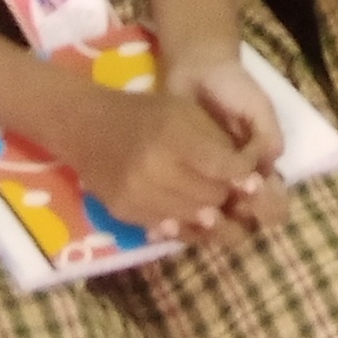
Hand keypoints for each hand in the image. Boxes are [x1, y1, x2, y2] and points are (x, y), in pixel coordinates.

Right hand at [59, 76, 268, 237]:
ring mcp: (137, 194)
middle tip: (227, 187)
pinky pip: (165, 227)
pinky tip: (186, 211)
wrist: (86, 126)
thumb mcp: (185, 110)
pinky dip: (182, 222)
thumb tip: (245, 177)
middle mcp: (155, 168)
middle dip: (226, 194)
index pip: (224, 167)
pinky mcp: (123, 212)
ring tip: (209, 200)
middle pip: (211, 197)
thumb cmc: (145, 112)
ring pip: (192, 218)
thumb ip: (216, 140)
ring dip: (207, 211)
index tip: (250, 176)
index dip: (243, 175)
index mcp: (175, 136)